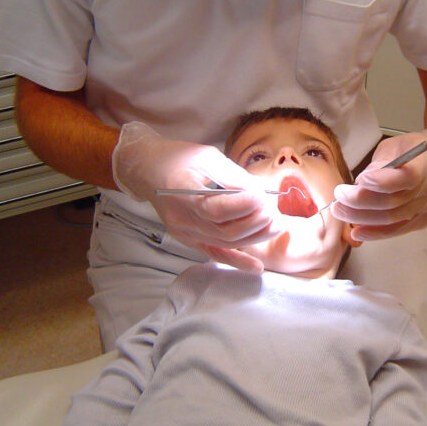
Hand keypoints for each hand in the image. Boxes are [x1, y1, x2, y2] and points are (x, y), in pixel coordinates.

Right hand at [112, 122, 280, 271]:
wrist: (150, 170)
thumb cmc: (181, 158)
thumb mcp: (208, 158)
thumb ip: (234, 177)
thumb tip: (263, 194)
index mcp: (183, 191)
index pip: (218, 209)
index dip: (245, 206)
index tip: (263, 197)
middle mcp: (182, 218)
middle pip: (225, 231)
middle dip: (257, 223)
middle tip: (274, 211)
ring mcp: (184, 232)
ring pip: (225, 243)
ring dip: (254, 237)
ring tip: (276, 226)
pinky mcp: (189, 239)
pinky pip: (214, 253)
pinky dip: (236, 261)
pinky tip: (256, 267)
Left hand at [330, 119, 426, 240]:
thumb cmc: (419, 149)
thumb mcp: (398, 145)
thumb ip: (379, 164)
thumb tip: (358, 184)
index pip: (406, 176)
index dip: (381, 181)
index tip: (358, 180)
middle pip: (393, 202)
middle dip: (360, 203)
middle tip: (338, 198)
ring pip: (393, 219)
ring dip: (363, 219)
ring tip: (341, 212)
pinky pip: (399, 230)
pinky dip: (377, 233)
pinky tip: (358, 231)